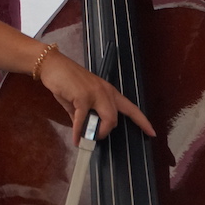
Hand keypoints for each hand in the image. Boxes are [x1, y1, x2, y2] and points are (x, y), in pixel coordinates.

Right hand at [37, 49, 155, 145]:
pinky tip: (76, 139)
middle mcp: (106, 92)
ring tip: (86, 137)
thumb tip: (84, 131)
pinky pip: (83, 120)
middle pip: (116, 118)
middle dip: (106, 131)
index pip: (130, 108)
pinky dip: (79, 132)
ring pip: (107, 119)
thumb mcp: (77, 100)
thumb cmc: (65, 81)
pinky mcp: (83, 97)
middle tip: (94, 136)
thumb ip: (83, 115)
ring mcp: (95, 93)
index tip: (152, 133)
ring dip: (97, 132)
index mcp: (108, 92)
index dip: (142, 121)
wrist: (52, 66)